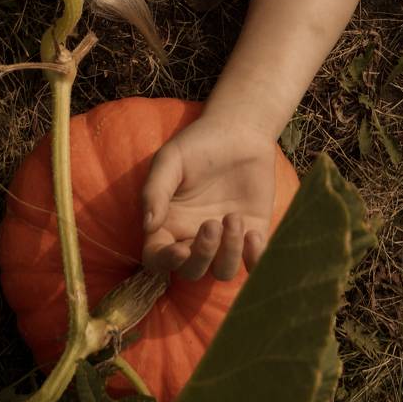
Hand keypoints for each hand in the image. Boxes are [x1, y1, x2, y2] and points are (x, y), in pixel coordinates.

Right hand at [140, 115, 275, 282]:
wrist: (240, 130)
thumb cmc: (199, 143)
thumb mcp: (171, 160)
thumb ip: (155, 191)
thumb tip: (147, 226)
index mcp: (169, 223)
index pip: (158, 258)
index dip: (166, 263)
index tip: (179, 251)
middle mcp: (195, 237)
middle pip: (192, 271)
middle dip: (202, 256)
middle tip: (212, 224)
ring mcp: (225, 238)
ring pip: (223, 271)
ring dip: (229, 253)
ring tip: (234, 218)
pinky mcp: (254, 233)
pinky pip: (254, 262)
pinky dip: (255, 258)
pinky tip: (253, 234)